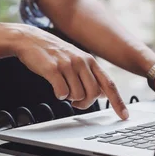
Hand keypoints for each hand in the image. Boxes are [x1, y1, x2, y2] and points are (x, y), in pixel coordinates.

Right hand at [10, 25, 128, 119]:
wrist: (30, 39)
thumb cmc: (53, 53)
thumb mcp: (77, 59)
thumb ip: (90, 75)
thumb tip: (103, 94)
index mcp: (90, 61)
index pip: (109, 84)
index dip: (118, 101)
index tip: (124, 115)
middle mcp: (81, 62)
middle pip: (94, 94)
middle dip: (85, 103)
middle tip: (76, 102)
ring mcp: (67, 65)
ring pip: (78, 95)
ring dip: (70, 98)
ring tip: (63, 89)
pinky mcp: (53, 69)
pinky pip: (62, 93)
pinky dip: (59, 95)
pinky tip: (56, 88)